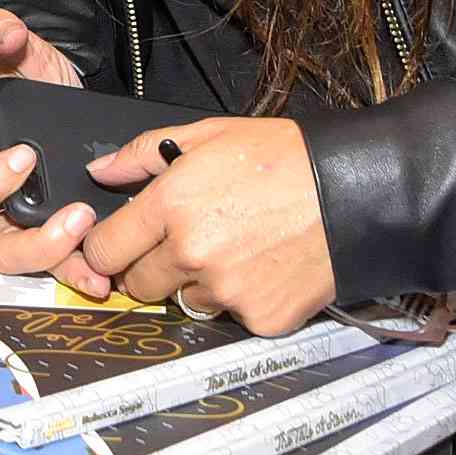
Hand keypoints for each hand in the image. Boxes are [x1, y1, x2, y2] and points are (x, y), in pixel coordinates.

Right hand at [0, 8, 114, 301]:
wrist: (80, 105)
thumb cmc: (44, 87)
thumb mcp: (30, 59)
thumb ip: (9, 39)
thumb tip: (0, 27)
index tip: (25, 155)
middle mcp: (6, 205)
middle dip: (32, 237)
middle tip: (73, 212)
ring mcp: (36, 227)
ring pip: (27, 264)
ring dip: (58, 259)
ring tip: (91, 237)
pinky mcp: (69, 240)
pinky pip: (65, 269)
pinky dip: (81, 276)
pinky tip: (104, 277)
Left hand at [7, 116, 337, 336]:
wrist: (355, 192)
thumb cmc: (284, 157)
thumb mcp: (208, 136)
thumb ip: (142, 154)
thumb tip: (99, 171)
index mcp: (171, 206)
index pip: (104, 251)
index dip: (106, 249)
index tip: (116, 247)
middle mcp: (191, 254)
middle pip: (138, 285)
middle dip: (149, 267)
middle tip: (183, 243)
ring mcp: (226, 292)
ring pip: (184, 301)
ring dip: (196, 283)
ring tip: (234, 248)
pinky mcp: (260, 318)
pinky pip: (231, 316)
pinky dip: (240, 298)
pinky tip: (263, 266)